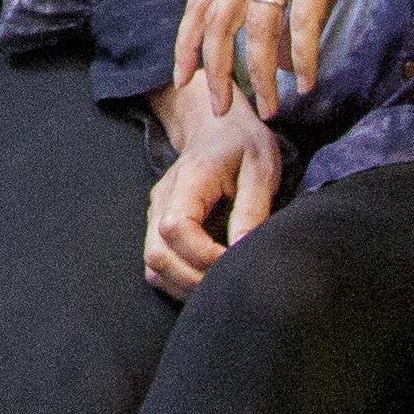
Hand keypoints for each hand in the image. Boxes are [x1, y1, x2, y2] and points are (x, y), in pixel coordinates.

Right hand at [141, 74, 285, 296]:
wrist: (216, 126)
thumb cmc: (242, 144)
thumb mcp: (260, 169)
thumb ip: (252, 210)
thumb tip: (242, 249)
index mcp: (189, 180)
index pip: (175, 228)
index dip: (203, 255)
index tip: (235, 259)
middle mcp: (163, 200)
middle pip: (157, 254)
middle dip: (193, 279)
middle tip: (230, 284)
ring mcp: (156, 214)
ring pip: (153, 265)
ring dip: (185, 285)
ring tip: (220, 286)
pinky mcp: (159, 226)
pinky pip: (158, 264)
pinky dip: (179, 280)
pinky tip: (207, 279)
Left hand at [172, 0, 413, 115]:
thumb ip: (290, 18)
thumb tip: (282, 68)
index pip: (202, 1)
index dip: (187, 41)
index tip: (182, 80)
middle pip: (219, 16)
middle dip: (215, 67)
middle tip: (223, 108)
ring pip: (259, 21)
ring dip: (262, 71)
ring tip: (272, 107)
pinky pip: (305, 15)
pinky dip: (304, 54)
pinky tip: (309, 82)